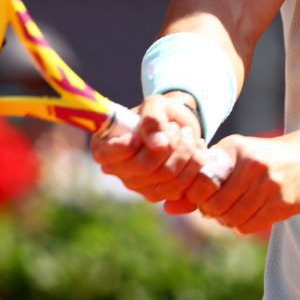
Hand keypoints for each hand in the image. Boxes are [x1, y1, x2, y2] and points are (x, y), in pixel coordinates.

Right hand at [90, 93, 206, 202]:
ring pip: (167, 179)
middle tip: (179, 128)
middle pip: (146, 167)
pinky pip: (180, 189)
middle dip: (172, 145)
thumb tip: (159, 144)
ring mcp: (136, 185)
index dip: (133, 143)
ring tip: (188, 136)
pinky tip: (195, 152)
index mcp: (104, 146)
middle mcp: (116, 170)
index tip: (155, 126)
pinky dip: (194, 167)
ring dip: (187, 154)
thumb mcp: (156, 105)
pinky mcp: (156, 194)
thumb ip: (153, 119)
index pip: (109, 155)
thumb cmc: (160, 113)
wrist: (179, 126)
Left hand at [169, 127, 299, 234]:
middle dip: (211, 212)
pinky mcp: (282, 202)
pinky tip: (248, 213)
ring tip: (232, 210)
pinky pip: (250, 225)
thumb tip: (168, 207)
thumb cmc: (259, 159)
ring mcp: (269, 184)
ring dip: (227, 220)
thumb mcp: (231, 158)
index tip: (202, 197)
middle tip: (216, 208)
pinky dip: (243, 225)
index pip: (202, 182)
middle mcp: (252, 165)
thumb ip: (199, 181)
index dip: (197, 197)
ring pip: (232, 218)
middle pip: (216, 205)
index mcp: (235, 149)